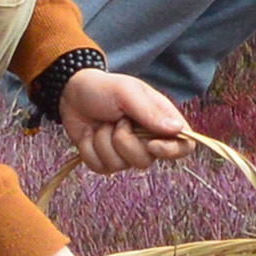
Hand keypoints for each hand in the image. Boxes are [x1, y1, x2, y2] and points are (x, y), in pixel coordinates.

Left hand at [59, 67, 194, 172]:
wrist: (72, 93)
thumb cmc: (104, 88)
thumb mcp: (127, 92)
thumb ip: (150, 112)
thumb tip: (178, 130)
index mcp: (161, 121)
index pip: (183, 146)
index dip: (172, 151)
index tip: (152, 145)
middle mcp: (147, 140)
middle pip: (146, 161)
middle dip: (124, 141)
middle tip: (116, 119)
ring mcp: (126, 152)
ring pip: (120, 166)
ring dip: (103, 142)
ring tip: (101, 123)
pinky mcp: (105, 160)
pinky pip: (100, 167)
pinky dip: (89, 149)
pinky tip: (90, 133)